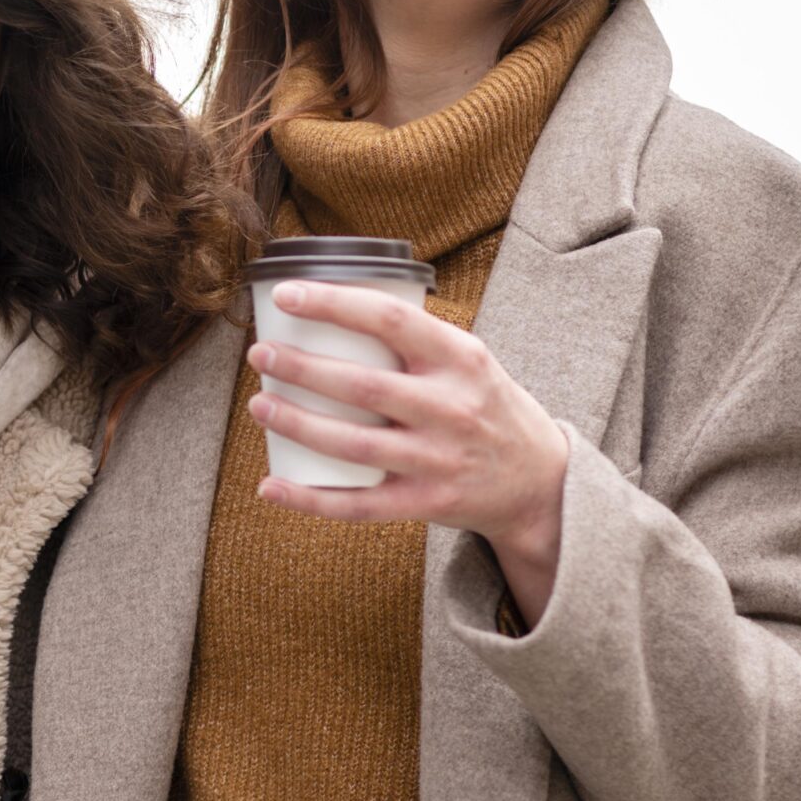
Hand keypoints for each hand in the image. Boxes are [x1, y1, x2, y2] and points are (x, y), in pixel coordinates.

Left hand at [244, 279, 570, 623]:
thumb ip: (414, 338)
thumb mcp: (469, 360)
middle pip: (362, 386)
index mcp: (461, 359)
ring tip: (259, 404)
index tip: (286, 295)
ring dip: (297, 425)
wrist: (541, 481)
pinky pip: (359, 505)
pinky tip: (270, 485)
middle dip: (300, 368)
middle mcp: (452, 408)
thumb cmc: (486, 406)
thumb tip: (329, 304)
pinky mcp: (427, 503)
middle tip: (260, 354)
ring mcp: (439, 460)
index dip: (333, 303)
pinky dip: (309, 498)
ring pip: (353, 446)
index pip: (390, 319)